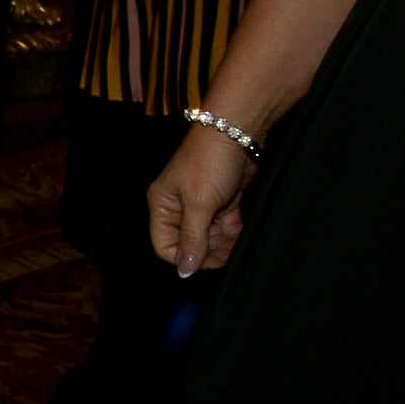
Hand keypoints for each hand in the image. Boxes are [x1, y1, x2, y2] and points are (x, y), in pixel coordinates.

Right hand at [147, 125, 253, 275]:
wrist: (237, 133)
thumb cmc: (209, 162)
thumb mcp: (199, 204)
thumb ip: (193, 239)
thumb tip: (185, 270)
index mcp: (162, 205)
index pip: (165, 245)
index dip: (185, 257)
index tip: (207, 260)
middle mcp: (178, 207)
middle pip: (189, 244)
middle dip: (209, 252)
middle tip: (227, 253)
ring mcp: (200, 204)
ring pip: (209, 238)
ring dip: (224, 244)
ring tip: (237, 242)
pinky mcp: (221, 201)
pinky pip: (225, 228)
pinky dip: (234, 235)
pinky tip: (242, 234)